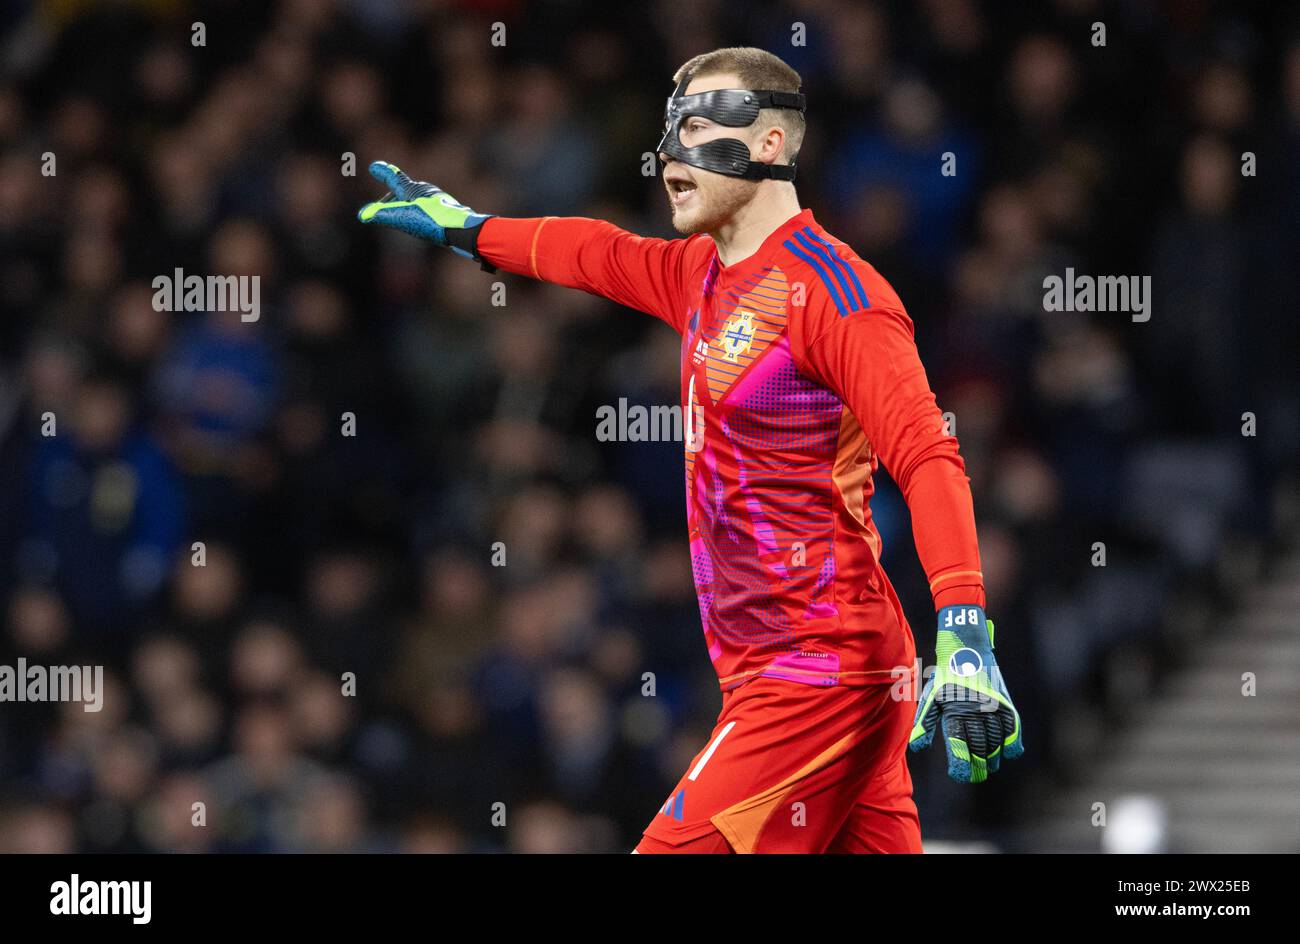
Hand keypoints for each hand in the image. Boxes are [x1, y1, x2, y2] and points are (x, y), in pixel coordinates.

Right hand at [356, 161, 491, 259]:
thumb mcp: (403, 217)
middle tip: (381, 209)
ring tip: (402, 218)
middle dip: (391, 199)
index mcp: (412, 189)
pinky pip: (427, 208)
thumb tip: (363, 215)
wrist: (463, 229)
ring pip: (416, 200)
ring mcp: (437, 200)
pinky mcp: (446, 210)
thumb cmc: (432, 221)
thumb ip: (381, 215)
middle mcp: (425, 190)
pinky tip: (424, 224)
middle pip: (403, 191)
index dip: (383, 172)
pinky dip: (418, 213)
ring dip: (405, 206)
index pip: (393, 178)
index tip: (375, 166)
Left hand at [909, 605, 1023, 782]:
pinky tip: (1010, 753)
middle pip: (980, 746)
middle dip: (978, 765)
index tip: (959, 775)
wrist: (965, 646)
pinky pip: (1012, 726)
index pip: (959, 743)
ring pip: (997, 740)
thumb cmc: (945, 675)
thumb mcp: (932, 695)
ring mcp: (992, 705)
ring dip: (994, 757)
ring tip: (990, 766)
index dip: (961, 762)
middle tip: (976, 775)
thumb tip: (917, 747)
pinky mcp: (1004, 700)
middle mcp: (975, 709)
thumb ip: (925, 722)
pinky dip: (1013, 741)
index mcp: (954, 709)